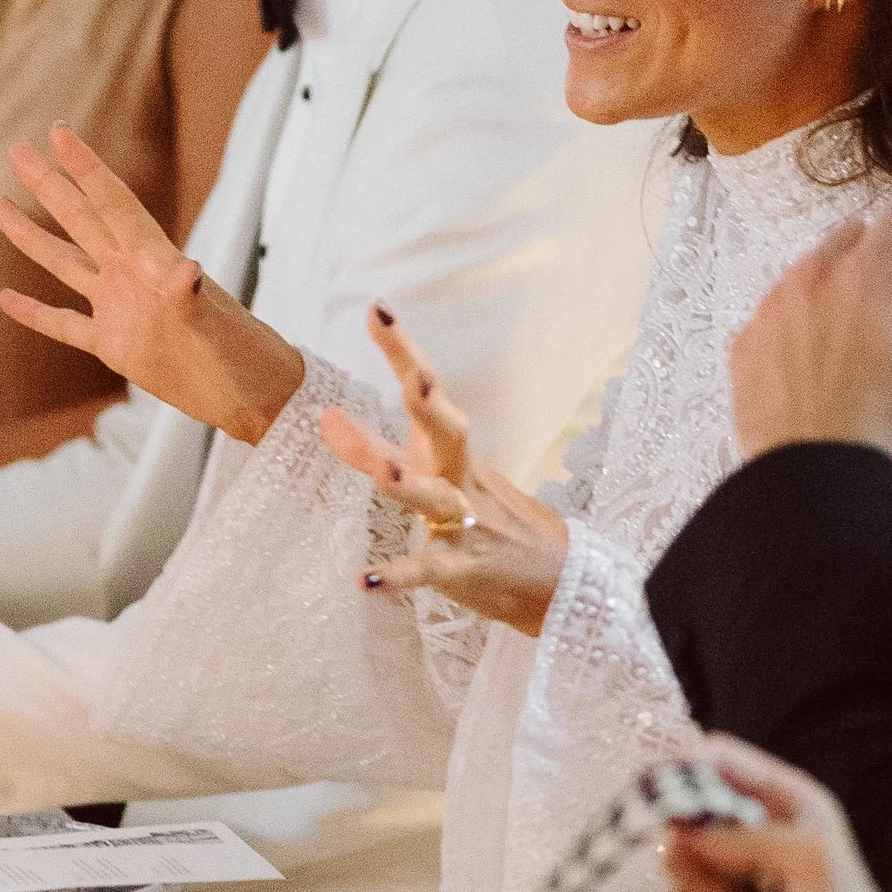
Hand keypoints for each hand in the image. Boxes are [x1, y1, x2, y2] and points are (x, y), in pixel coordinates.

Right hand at [0, 127, 305, 442]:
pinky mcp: (116, 347)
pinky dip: (37, 312)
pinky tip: (7, 298)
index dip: (86, 168)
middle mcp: (133, 277)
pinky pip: (66, 325)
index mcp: (156, 262)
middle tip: (17, 148)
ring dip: (33, 237)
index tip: (58, 132)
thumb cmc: (246, 358)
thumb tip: (184, 272)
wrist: (256, 397)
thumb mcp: (219, 328)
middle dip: (50, 185)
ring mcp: (121, 310)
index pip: (114, 204)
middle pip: (83, 221)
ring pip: (67, 264)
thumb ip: (194, 300)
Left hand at [318, 305, 568, 634]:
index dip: (404, 352)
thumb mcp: (440, 475)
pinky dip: (399, 575)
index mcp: (453, 452)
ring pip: (437, 498)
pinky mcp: (463, 568)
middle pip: (448, 430)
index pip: (427, 392)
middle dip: (430, 402)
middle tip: (416, 377)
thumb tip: (330, 417)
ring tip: (384, 472)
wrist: (561, 581)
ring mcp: (465, 522)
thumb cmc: (491, 521)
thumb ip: (381, 447)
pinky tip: (366, 580)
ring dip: (410, 484)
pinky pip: (429, 569)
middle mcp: (461, 478)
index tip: (377, 310)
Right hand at [660, 733, 891, 891]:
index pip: (722, 759)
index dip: (690, 767)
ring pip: (674, 863)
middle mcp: (753, 835)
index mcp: (786, 803)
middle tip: (733, 875)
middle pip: (684, 811)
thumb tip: (685, 835)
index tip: (670, 793)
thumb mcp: (811, 857)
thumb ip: (746, 835)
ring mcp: (728, 881)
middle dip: (699, 846)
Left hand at [729, 195, 891, 465]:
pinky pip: (779, 311)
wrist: (816, 472)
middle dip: (879, 261)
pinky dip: (800, 324)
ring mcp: (774, 305)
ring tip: (855, 347)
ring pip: (812, 271)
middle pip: (853, 236)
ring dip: (837, 290)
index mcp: (869, 272)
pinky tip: (817, 370)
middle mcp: (815, 274)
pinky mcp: (747, 338)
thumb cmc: (889, 416)